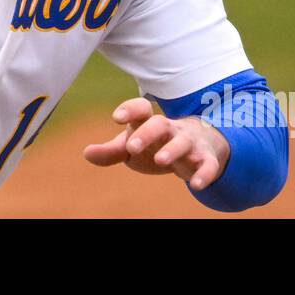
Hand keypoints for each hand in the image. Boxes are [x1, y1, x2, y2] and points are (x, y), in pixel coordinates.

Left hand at [83, 97, 229, 190]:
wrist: (200, 145)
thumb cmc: (158, 144)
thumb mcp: (134, 147)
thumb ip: (111, 151)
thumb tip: (87, 153)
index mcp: (150, 123)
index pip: (140, 109)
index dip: (129, 110)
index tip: (117, 118)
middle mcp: (170, 129)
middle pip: (159, 124)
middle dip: (146, 133)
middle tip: (132, 146)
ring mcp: (190, 143)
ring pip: (183, 142)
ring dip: (172, 149)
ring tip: (160, 160)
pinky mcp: (206, 159)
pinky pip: (208, 164)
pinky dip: (204, 173)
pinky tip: (196, 185)